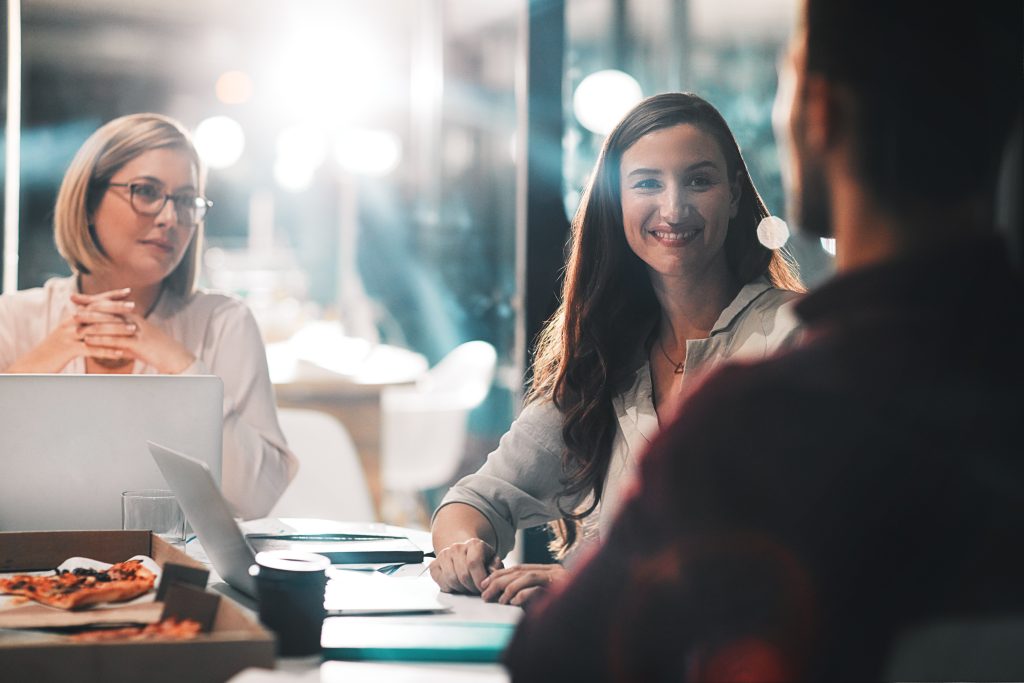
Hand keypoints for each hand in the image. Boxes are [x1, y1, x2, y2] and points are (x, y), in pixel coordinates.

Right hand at [4, 288, 134, 371]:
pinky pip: (90, 349)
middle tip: (134, 306)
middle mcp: (70, 323)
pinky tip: (120, 353)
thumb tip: (98, 317)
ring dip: (116, 329)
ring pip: (95, 329)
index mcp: (72, 317)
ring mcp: (69, 336)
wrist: (34, 364)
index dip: (110, 296)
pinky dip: (106, 351)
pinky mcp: (68, 350)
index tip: (128, 291)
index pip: (93, 302)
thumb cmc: (55, 350)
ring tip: (133, 329)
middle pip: (95, 311)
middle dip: (116, 307)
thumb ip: (82, 324)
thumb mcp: (68, 333)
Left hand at [78, 309, 194, 373]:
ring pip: (110, 325)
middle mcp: (133, 319)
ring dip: (92, 326)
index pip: (108, 304)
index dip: (90, 299)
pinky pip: (116, 340)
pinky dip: (101, 340)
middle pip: (108, 311)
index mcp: (132, 316)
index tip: (74, 297)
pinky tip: (89, 342)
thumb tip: (104, 335)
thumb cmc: (155, 348)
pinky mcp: (137, 343)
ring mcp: (136, 331)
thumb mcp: (136, 338)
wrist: (174, 356)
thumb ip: (120, 334)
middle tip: (72, 311)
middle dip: (88, 310)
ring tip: (76, 328)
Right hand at [429, 538, 503, 594]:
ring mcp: (443, 555)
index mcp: (473, 544)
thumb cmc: (480, 559)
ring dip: (461, 589)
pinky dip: (450, 588)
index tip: (483, 589)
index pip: (473, 563)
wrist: (464, 552)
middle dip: (472, 587)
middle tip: (477, 590)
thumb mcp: (492, 560)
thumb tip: (491, 577)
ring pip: (451, 579)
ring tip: (468, 587)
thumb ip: (496, 568)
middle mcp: (456, 547)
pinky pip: (441, 582)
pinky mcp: (434, 565)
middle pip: (463, 574)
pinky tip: (457, 585)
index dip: (479, 579)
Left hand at [479, 564, 566, 605]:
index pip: (519, 568)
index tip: (484, 583)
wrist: (598, 609)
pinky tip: (513, 602)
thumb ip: (533, 595)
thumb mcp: (548, 600)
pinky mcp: (563, 587)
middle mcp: (554, 571)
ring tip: (498, 600)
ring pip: (527, 576)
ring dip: (509, 588)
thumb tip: (508, 599)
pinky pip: (539, 587)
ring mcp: (559, 578)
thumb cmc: (571, 608)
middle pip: (520, 571)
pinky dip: (524, 594)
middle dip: (498, 581)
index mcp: (549, 571)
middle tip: (483, 593)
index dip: (500, 574)